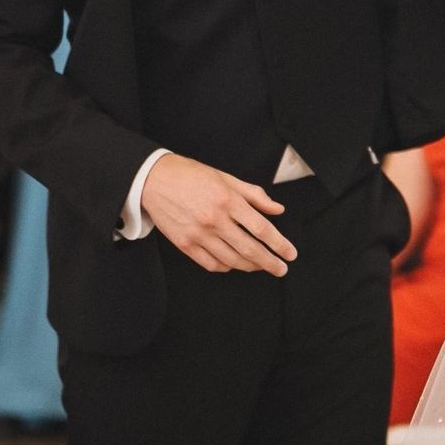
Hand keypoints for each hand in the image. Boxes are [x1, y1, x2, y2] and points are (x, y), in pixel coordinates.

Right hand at [141, 153, 297, 274]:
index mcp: (228, 200)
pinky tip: (235, 264)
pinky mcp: (185, 244)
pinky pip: (211, 264)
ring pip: (232, 260)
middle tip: (282, 269)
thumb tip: (277, 210)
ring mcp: (198, 234)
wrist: (153, 179)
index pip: (261, 228)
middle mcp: (214, 219)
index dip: (279, 244)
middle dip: (270, 262)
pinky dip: (227, 267)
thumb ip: (254, 195)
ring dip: (251, 267)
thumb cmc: (192, 176)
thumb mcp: (226, 178)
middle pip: (250, 249)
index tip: (290, 254)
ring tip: (262, 267)